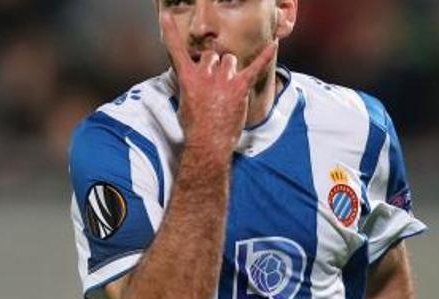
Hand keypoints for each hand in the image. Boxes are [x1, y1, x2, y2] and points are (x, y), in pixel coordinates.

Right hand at [160, 13, 276, 152]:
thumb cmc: (194, 127)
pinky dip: (265, 55)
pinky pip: (255, 66)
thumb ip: (189, 85)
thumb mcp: (183, 103)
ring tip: (229, 88)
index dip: (170, 32)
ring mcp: (223, 79)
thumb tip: (194, 79)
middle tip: (216, 86)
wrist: (208, 142)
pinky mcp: (239, 87)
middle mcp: (204, 74)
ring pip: (230, 60)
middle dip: (215, 66)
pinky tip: (273, 43)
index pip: (176, 50)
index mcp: (187, 77)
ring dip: (231, 70)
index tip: (165, 16)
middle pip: (212, 55)